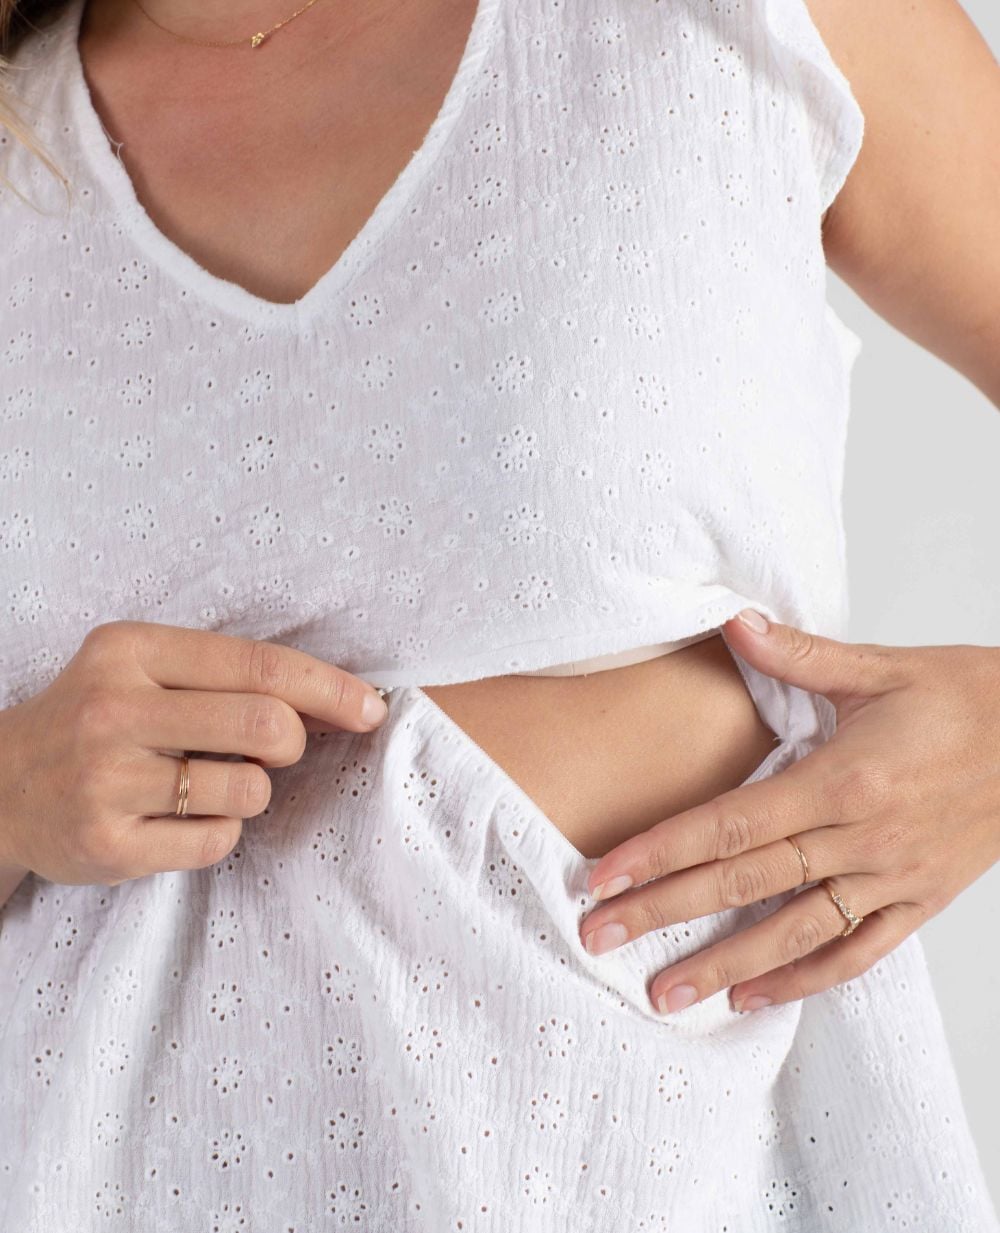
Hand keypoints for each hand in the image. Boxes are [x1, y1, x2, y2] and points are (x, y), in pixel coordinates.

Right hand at [0, 620, 388, 889]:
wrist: (1, 788)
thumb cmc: (97, 720)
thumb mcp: (145, 670)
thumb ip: (230, 677)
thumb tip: (339, 702)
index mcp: (131, 650)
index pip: (259, 664)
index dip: (329, 688)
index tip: (370, 708)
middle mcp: (113, 710)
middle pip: (265, 726)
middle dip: (291, 743)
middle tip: (275, 751)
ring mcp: (106, 781)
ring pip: (249, 791)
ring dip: (251, 791)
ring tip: (206, 783)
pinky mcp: (109, 846)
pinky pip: (218, 840)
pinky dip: (219, 830)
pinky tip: (178, 818)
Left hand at [577, 610, 999, 1015]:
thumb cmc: (968, 699)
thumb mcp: (882, 667)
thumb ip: (798, 654)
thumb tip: (733, 622)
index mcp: (843, 779)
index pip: (730, 824)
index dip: (659, 851)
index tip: (602, 875)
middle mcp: (861, 839)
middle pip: (743, 883)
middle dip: (664, 913)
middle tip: (598, 938)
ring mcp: (891, 878)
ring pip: (794, 933)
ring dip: (723, 964)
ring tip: (664, 994)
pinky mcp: (918, 901)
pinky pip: (857, 953)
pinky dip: (805, 981)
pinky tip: (754, 996)